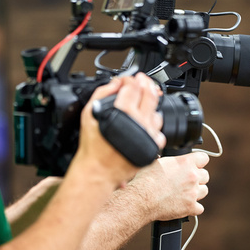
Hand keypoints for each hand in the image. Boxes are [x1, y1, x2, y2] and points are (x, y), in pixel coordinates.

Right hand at [78, 73, 164, 187]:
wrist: (98, 170)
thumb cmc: (93, 146)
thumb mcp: (90, 113)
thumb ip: (102, 93)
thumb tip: (116, 83)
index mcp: (124, 112)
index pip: (133, 86)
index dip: (130, 79)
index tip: (127, 79)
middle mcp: (139, 122)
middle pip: (150, 94)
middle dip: (146, 83)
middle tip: (142, 81)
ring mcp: (148, 135)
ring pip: (157, 112)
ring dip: (151, 105)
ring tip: (142, 104)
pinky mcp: (153, 146)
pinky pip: (159, 130)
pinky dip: (153, 125)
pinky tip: (144, 124)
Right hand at [129, 152, 209, 221]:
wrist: (142, 199)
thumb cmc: (146, 180)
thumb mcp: (158, 162)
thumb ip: (172, 161)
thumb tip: (170, 160)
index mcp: (186, 162)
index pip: (204, 158)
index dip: (198, 162)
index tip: (194, 165)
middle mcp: (192, 176)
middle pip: (205, 175)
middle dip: (197, 178)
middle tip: (185, 181)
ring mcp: (193, 192)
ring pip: (204, 191)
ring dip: (196, 192)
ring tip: (184, 193)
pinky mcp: (190, 207)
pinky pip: (199, 208)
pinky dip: (193, 208)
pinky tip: (183, 205)